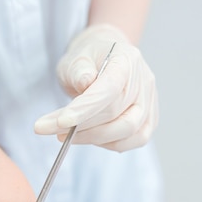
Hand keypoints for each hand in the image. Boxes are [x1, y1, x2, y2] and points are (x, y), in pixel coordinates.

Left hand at [34, 23, 158, 151]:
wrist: (104, 59)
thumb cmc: (87, 59)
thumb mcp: (74, 58)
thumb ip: (78, 69)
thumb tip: (85, 82)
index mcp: (126, 60)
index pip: (109, 89)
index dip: (85, 108)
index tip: (61, 122)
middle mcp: (143, 81)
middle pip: (116, 113)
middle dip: (81, 127)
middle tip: (52, 129)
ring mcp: (149, 101)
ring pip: (128, 130)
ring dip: (94, 138)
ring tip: (68, 134)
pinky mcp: (149, 118)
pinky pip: (136, 139)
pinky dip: (111, 143)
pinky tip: (90, 137)